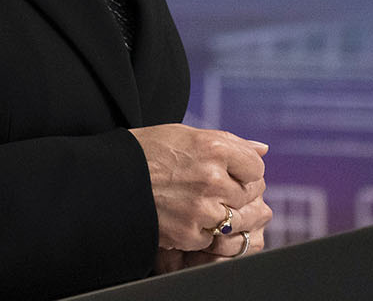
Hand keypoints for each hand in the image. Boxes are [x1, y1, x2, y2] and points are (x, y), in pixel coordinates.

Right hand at [128, 124, 270, 265]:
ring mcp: (201, 208)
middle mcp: (211, 177)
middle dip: (235, 193)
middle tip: (213, 189)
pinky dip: (200, 231)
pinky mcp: (189, 232)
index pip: (255, 167)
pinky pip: (211, 238)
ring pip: (234, 219)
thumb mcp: (186, 135)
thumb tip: (263, 149)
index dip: (244, 171)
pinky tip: (182, 216)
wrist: (109, 179)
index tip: (230, 172)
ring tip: (198, 203)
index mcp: (213, 147)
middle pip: (249, 194)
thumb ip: (229, 143)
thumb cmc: (148, 152)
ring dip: (221, 215)